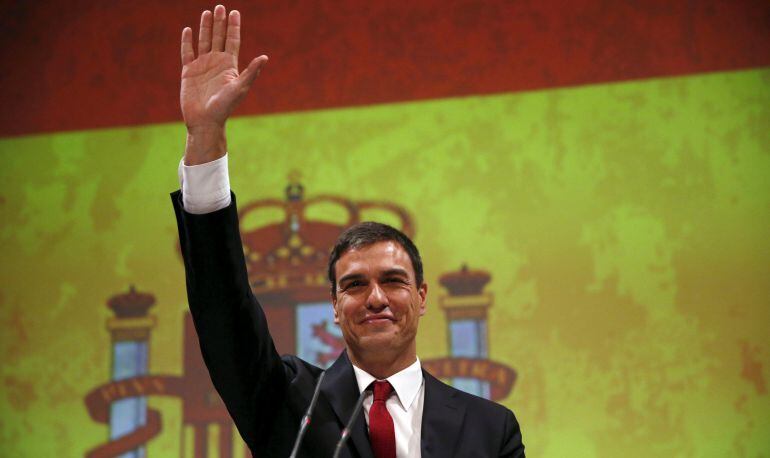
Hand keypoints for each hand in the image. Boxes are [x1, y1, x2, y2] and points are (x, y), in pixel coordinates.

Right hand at [180, 5, 267, 164]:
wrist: (205, 121)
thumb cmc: (224, 107)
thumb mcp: (240, 88)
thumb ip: (251, 72)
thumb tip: (265, 57)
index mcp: (229, 65)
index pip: (232, 41)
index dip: (233, 27)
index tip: (235, 12)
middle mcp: (216, 63)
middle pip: (218, 37)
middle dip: (220, 22)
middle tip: (220, 7)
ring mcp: (202, 66)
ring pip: (204, 41)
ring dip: (206, 27)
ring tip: (207, 12)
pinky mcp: (188, 71)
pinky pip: (187, 52)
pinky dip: (187, 41)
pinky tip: (188, 30)